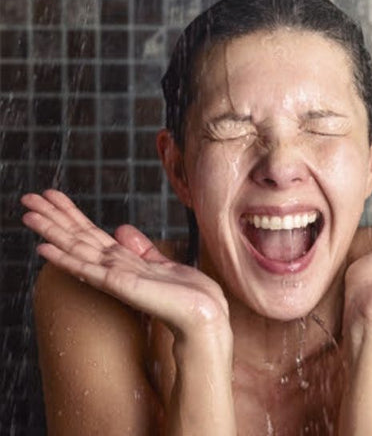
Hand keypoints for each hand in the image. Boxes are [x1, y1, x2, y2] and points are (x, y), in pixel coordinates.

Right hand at [21, 190, 230, 340]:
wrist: (202, 315)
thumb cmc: (186, 293)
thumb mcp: (162, 262)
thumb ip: (140, 249)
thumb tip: (121, 230)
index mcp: (124, 261)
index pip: (91, 233)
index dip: (71, 214)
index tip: (53, 197)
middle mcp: (114, 267)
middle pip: (78, 236)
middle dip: (53, 217)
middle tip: (28, 197)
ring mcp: (114, 277)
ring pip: (76, 248)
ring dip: (51, 231)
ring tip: (27, 213)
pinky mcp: (119, 285)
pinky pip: (87, 269)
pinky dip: (65, 258)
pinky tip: (45, 248)